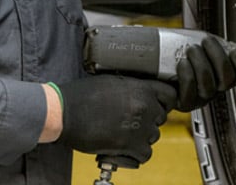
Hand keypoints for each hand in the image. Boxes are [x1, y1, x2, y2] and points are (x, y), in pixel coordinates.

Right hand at [58, 75, 176, 163]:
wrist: (65, 112)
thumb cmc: (82, 95)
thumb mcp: (112, 81)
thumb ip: (132, 87)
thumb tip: (141, 93)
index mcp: (140, 87)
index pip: (169, 95)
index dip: (164, 100)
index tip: (159, 104)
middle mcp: (144, 106)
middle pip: (161, 116)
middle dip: (150, 118)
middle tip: (133, 119)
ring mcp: (139, 127)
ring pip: (154, 135)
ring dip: (142, 135)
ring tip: (124, 131)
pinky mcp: (130, 146)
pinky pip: (145, 154)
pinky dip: (136, 153)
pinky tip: (124, 146)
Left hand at [175, 35, 235, 111]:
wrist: (154, 61)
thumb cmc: (177, 49)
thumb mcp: (200, 40)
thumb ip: (217, 43)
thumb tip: (231, 41)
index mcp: (223, 72)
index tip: (235, 51)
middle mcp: (215, 86)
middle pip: (228, 78)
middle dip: (217, 55)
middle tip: (206, 42)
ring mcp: (200, 96)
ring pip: (209, 85)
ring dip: (200, 62)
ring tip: (191, 50)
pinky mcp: (184, 102)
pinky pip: (190, 92)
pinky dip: (186, 74)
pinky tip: (182, 64)